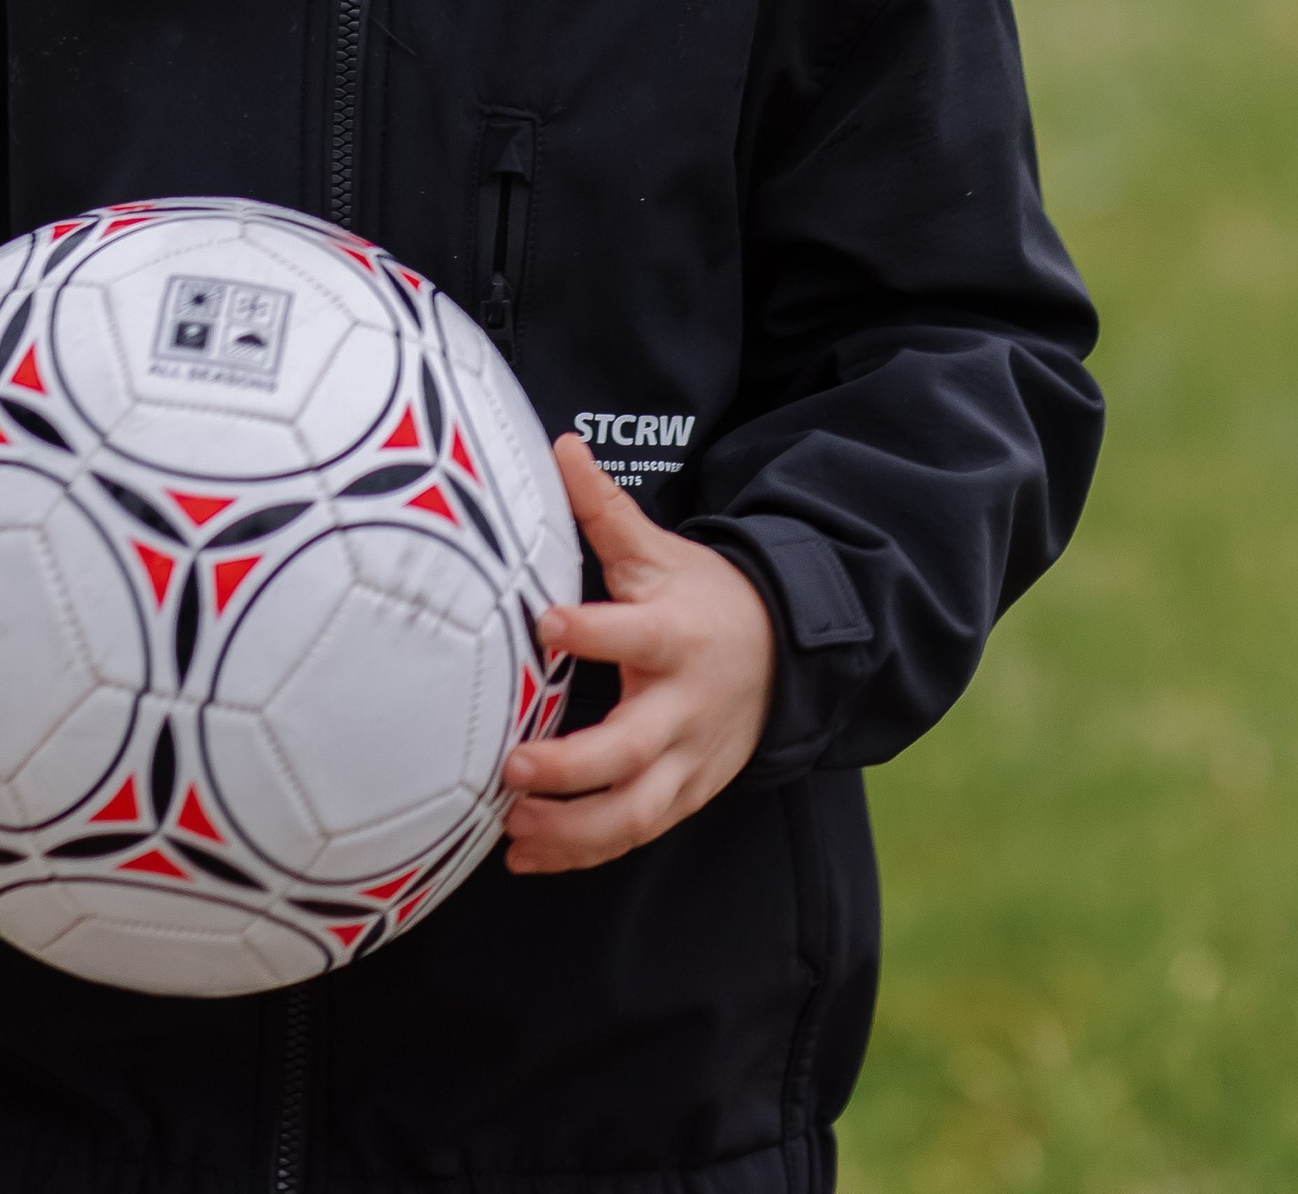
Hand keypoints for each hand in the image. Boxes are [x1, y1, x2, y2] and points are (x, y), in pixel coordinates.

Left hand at [501, 434, 775, 871]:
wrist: (785, 656)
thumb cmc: (704, 597)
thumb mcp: (659, 550)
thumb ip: (604, 508)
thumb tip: (559, 443)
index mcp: (675, 635)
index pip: (631, 635)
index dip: (590, 633)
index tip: (543, 626)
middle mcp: (683, 706)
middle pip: (630, 750)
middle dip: (572, 767)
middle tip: (512, 767)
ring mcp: (688, 760)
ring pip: (634, 812)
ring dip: (571, 830)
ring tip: (512, 826)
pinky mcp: (686, 796)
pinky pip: (633, 833)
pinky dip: (581, 852)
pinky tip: (527, 855)